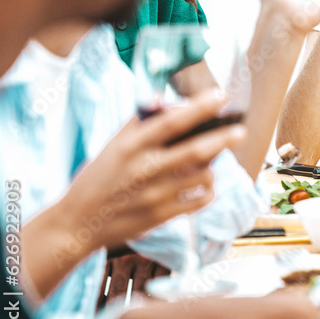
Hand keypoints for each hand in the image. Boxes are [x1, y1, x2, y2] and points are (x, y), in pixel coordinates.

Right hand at [62, 90, 243, 251]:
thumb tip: (165, 99)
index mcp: (131, 146)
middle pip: (195, 150)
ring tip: (212, 162)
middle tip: (241, 130)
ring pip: (202, 175)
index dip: (200, 107)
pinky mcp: (162, 216)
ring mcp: (155, 194)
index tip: (221, 96)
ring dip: (214, 166)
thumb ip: (140, 122)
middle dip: (223, 138)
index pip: (172, 122)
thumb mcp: (113, 145)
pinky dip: (210, 190)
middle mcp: (145, 169)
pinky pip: (200, 200)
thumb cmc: (99, 178)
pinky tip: (206, 184)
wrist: (78, 223)